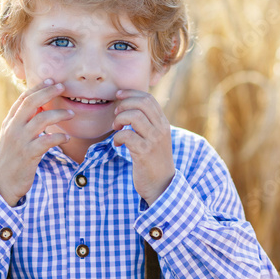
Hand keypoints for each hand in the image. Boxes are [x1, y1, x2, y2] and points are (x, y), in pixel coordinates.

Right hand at [0, 79, 73, 205]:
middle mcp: (13, 128)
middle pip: (31, 103)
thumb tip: (41, 108)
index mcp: (10, 122)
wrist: (2, 183)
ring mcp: (20, 141)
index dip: (38, 87)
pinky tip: (67, 138)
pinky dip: (58, 137)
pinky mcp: (28, 155)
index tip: (51, 80)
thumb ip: (24, 122)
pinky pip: (46, 141)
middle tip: (62, 87)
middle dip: (48, 92)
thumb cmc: (12, 159)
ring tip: (71, 114)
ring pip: (41, 119)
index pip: (23, 98)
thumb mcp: (13, 137)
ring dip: (59, 114)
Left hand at [113, 89, 174, 206]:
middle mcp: (161, 129)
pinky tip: (117, 144)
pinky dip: (117, 137)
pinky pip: (127, 135)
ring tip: (116, 128)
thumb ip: (147, 123)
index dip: (131, 93)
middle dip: (124, 105)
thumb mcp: (155, 138)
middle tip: (116, 115)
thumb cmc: (153, 160)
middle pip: (141, 103)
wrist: (161, 184)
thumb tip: (130, 107)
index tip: (118, 95)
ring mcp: (153, 141)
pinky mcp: (144, 153)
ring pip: (133, 116)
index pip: (148, 99)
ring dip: (119, 120)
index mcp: (163, 123)